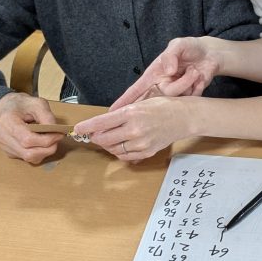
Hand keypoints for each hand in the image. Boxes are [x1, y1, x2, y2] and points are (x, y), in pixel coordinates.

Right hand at [0, 93, 63, 163]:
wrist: (7, 108)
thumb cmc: (22, 104)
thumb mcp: (37, 103)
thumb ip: (47, 116)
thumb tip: (55, 131)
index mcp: (7, 122)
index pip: (27, 139)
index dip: (46, 140)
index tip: (59, 134)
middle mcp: (3, 138)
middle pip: (29, 153)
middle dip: (48, 148)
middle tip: (57, 138)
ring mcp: (5, 147)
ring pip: (29, 158)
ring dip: (45, 151)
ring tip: (50, 139)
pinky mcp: (10, 153)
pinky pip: (27, 159)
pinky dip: (39, 153)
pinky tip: (41, 142)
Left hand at [75, 97, 193, 161]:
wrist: (183, 117)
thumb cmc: (162, 106)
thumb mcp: (139, 103)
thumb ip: (120, 114)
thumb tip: (102, 123)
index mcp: (131, 113)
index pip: (101, 123)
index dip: (86, 127)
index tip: (78, 129)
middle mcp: (134, 130)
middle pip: (104, 139)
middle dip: (96, 137)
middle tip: (94, 134)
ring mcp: (141, 143)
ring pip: (113, 149)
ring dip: (107, 145)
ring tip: (109, 138)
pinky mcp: (146, 152)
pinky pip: (125, 157)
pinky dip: (119, 152)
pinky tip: (121, 144)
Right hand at [110, 37, 219, 109]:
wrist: (210, 55)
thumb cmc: (189, 47)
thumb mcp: (178, 45)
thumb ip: (170, 55)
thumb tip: (168, 69)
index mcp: (154, 74)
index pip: (135, 90)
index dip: (124, 101)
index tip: (112, 113)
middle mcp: (161, 85)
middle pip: (158, 98)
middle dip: (173, 89)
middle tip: (186, 76)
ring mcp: (174, 93)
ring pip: (177, 97)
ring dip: (189, 81)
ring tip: (194, 70)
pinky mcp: (187, 98)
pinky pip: (190, 99)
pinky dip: (197, 86)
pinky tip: (200, 77)